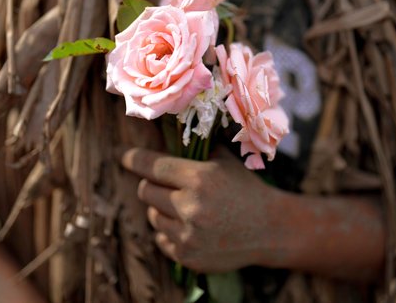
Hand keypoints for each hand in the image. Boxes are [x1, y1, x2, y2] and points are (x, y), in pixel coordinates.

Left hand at [119, 147, 279, 272]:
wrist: (271, 229)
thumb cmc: (246, 190)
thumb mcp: (225, 161)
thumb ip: (197, 150)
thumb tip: (169, 138)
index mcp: (199, 178)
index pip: (152, 166)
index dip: (134, 159)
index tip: (125, 157)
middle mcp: (190, 207)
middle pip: (145, 191)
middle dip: (153, 185)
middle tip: (167, 185)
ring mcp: (188, 235)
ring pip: (152, 215)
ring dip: (162, 209)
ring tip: (185, 207)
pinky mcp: (188, 256)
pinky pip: (161, 238)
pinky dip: (170, 231)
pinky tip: (190, 226)